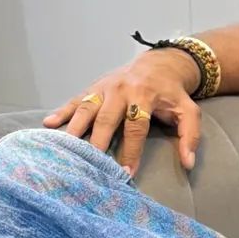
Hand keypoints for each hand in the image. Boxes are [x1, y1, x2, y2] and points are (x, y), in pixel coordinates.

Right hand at [43, 49, 200, 177]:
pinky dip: (61, 111)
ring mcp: (104, 88)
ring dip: (74, 129)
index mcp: (144, 95)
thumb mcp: (189, 111)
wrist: (158, 65)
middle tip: (88, 165)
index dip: (131, 151)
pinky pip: (75, 100)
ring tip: (63, 148)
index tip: (125, 173)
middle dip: (97, 143)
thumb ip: (190, 136)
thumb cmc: (171, 94)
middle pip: (106, 119)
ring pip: (86, 109)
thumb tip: (188, 163)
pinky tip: (48, 124)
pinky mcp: (93, 88)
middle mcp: (121, 90)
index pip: (136, 127)